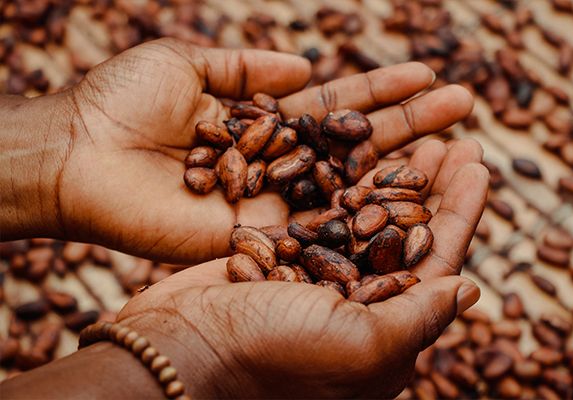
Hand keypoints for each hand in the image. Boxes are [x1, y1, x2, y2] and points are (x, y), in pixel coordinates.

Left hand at [3, 37, 472, 262]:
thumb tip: (305, 67)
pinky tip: (410, 202)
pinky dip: (363, 216)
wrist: (78, 157)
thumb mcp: (187, 62)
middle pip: (355, 145)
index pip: (335, 106)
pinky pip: (318, 225)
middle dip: (410, 124)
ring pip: (349, 186)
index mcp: (262, 120)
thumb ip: (248, 68)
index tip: (427, 74)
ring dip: (402, 167)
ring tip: (457, 144)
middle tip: (464, 103)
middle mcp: (277, 163)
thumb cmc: (122, 102)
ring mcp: (273, 201)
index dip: (381, 91)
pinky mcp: (258, 236)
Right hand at [117, 139, 488, 397]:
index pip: (438, 264)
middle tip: (452, 140)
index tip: (477, 164)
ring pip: (368, 218)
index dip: (461, 212)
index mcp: (385, 334)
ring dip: (392, 178)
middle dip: (432, 187)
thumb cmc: (274, 357)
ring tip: (415, 139)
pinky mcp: (283, 256)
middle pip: (407, 234)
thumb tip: (470, 288)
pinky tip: (358, 154)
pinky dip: (345, 182)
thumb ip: (419, 318)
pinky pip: (326, 213)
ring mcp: (318, 278)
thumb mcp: (361, 347)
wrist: (183, 349)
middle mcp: (357, 305)